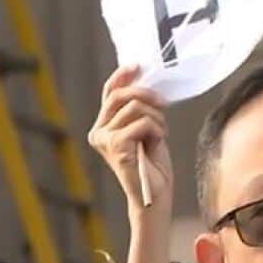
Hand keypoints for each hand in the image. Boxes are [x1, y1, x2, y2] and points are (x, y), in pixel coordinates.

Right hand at [89, 65, 173, 262]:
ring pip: (136, 106)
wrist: (154, 196)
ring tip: (159, 135)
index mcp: (102, 127)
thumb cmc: (152, 165)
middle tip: (164, 106)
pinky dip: (157, 129)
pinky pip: (144, 121)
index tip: (138, 66)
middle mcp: (98, 132)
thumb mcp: (146, 130)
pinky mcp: (116, 145)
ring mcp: (105, 139)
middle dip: (148, 95)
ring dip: (157, 118)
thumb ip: (139, 110)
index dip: (122, 75)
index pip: (109, 92)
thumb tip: (144, 82)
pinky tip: (156, 143)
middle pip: (122, 95)